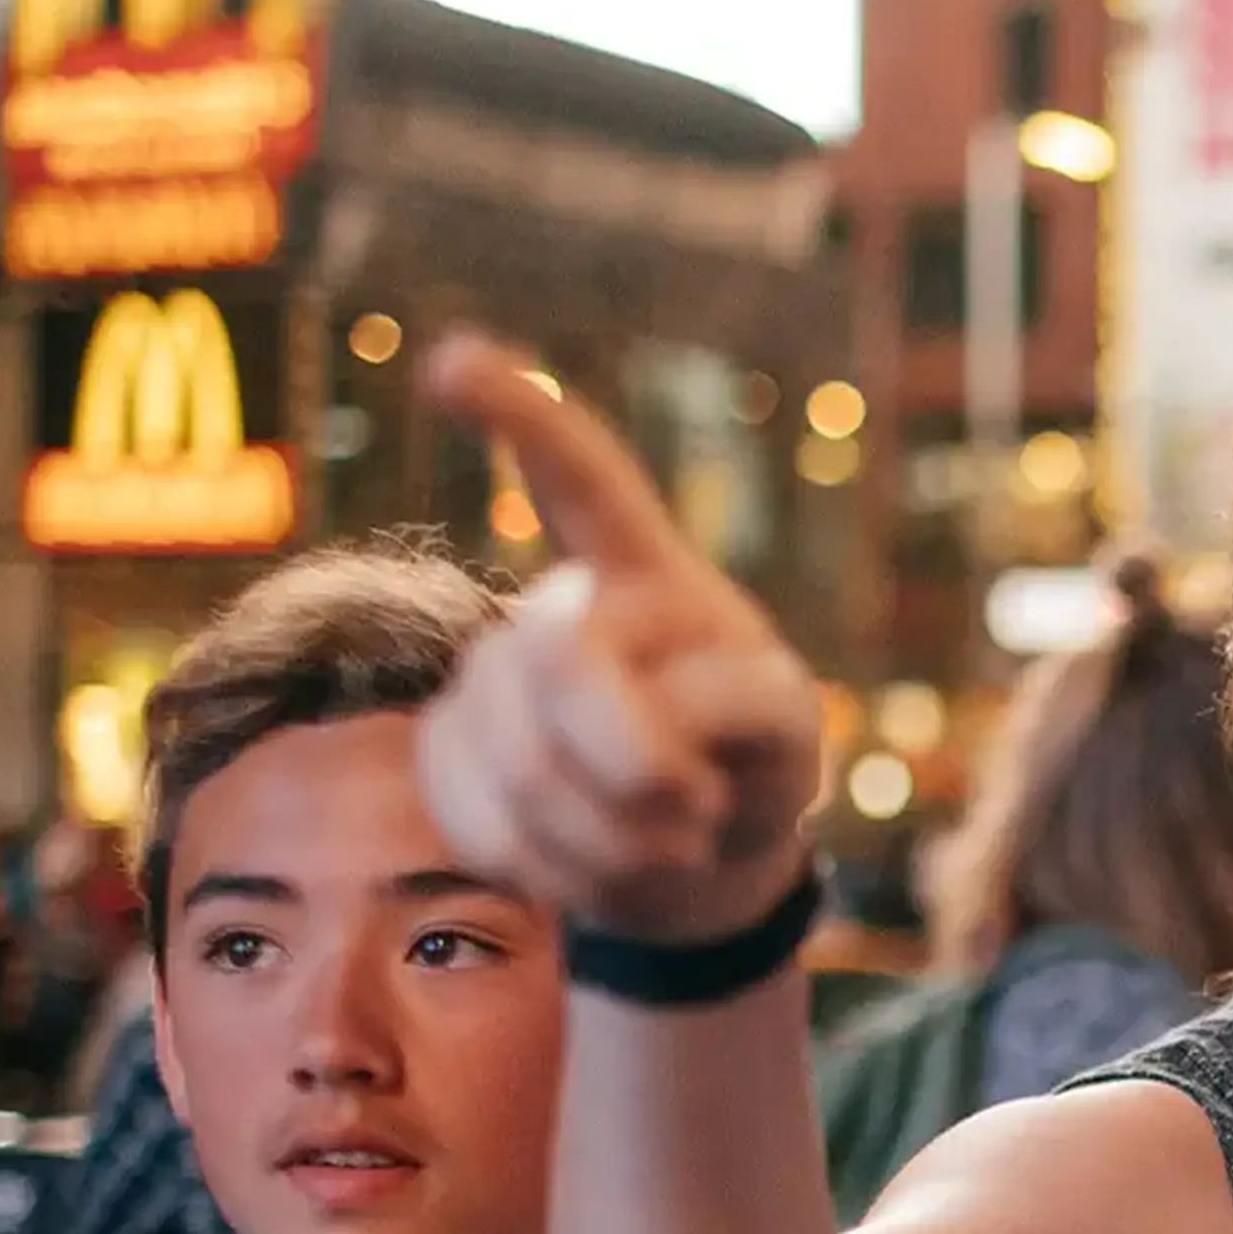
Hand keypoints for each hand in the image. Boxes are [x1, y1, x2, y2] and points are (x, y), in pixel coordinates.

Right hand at [412, 332, 823, 942]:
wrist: (697, 854)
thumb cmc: (752, 771)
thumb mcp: (786, 737)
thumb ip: (734, 711)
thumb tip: (622, 735)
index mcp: (648, 574)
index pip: (582, 477)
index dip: (517, 415)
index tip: (448, 362)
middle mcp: (559, 607)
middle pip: (561, 666)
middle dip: (638, 764)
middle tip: (700, 812)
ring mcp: (493, 675)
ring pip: (522, 760)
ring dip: (615, 836)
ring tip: (665, 840)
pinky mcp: (446, 748)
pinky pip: (481, 820)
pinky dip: (560, 871)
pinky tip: (594, 864)